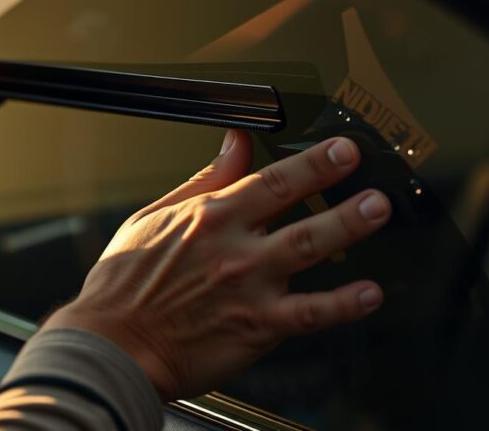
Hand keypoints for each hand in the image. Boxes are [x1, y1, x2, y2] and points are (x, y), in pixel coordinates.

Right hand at [43, 131, 389, 399]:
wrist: (112, 345)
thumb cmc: (125, 285)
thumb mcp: (154, 216)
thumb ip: (203, 181)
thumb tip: (234, 144)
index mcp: (210, 217)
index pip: (272, 179)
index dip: (312, 161)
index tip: (340, 149)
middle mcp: (233, 247)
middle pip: (298, 209)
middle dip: (339, 186)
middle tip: (368, 173)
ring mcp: (248, 286)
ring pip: (309, 249)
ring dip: (348, 227)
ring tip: (376, 211)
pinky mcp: (255, 326)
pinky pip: (309, 313)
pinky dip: (342, 304)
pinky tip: (368, 294)